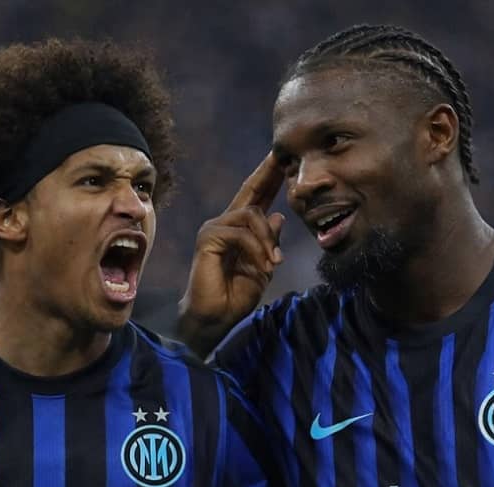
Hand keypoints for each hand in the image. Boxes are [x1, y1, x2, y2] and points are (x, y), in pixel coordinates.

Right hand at [180, 152, 285, 329]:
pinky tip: (264, 265)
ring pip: (252, 215)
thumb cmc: (236, 298)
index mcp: (239, 231)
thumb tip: (279, 215)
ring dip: (268, 239)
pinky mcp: (208, 238)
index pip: (256, 198)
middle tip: (284, 160)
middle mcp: (224, 224)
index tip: (283, 161)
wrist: (216, 319)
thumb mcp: (263, 267)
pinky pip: (242, 234)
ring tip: (273, 262)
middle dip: (268, 175)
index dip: (269, 179)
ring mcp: (214, 229)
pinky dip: (257, 249)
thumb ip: (270, 243)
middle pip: (250, 192)